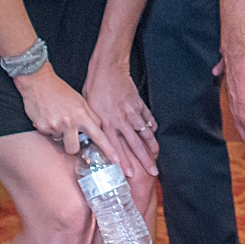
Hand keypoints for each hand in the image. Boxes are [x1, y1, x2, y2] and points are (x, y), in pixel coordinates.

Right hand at [15, 69, 112, 162]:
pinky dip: (47, 128)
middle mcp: (70, 122)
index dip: (108, 149)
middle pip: (73, 149)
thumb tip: (98, 129)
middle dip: (71, 146)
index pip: (99, 136)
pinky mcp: (41, 127)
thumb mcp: (80, 101)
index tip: (116, 160)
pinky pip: (47, 135)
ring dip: (58, 134)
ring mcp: (55, 126)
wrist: (39, 81)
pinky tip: (47, 116)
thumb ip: (89, 116)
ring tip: (56, 119)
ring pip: (59, 141)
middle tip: (68, 134)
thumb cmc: (60, 91)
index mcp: (82, 115)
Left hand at [82, 61, 158, 176]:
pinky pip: (147, 118)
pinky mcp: (138, 104)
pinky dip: (151, 127)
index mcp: (107, 123)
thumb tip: (94, 141)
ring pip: (144, 132)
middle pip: (135, 144)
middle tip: (152, 171)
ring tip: (156, 156)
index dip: (124, 161)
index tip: (131, 174)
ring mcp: (132, 112)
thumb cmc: (94, 88)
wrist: (108, 69)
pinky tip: (153, 134)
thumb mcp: (88, 109)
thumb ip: (94, 126)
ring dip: (151, 146)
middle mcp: (120, 120)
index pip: (117, 147)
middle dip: (144, 159)